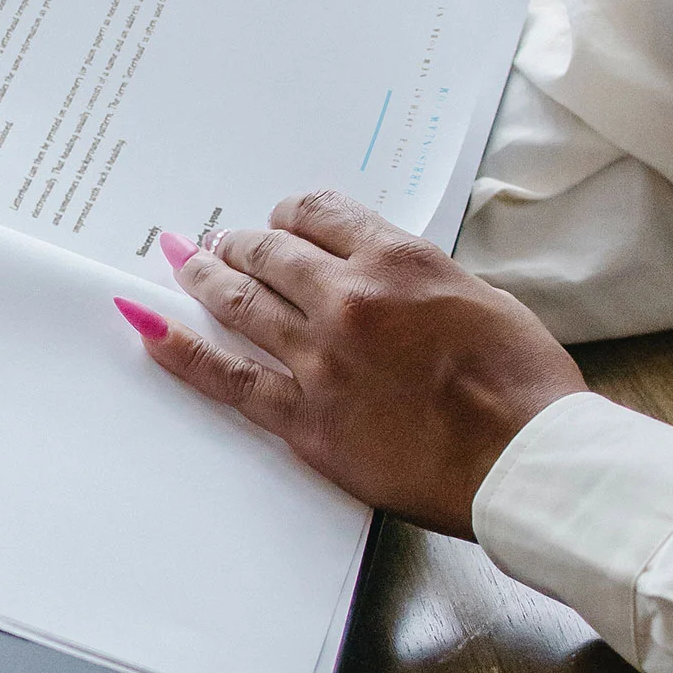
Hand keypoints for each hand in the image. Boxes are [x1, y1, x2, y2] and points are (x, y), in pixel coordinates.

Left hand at [115, 191, 586, 539]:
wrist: (524, 459)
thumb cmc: (523, 385)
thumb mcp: (480, 299)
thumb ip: (418, 282)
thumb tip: (381, 281)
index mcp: (396, 261)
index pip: (321, 213)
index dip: (293, 215)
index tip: (283, 223)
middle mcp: (347, 299)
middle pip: (270, 254)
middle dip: (241, 243)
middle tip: (221, 241)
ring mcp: (319, 359)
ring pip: (240, 302)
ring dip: (205, 276)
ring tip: (183, 262)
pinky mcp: (304, 419)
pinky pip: (227, 378)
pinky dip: (180, 350)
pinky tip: (148, 326)